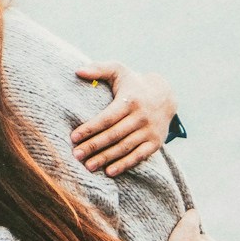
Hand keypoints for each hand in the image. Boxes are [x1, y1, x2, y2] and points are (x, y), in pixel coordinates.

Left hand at [70, 62, 177, 176]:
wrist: (166, 96)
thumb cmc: (134, 84)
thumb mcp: (119, 71)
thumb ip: (99, 69)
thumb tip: (78, 71)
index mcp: (130, 100)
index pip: (107, 118)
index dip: (90, 128)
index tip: (74, 137)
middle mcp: (141, 116)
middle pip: (114, 135)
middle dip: (94, 146)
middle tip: (76, 155)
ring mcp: (149, 131)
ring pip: (124, 147)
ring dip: (106, 158)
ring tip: (88, 166)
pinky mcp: (155, 143)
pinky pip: (138, 156)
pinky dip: (124, 165)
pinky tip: (109, 171)